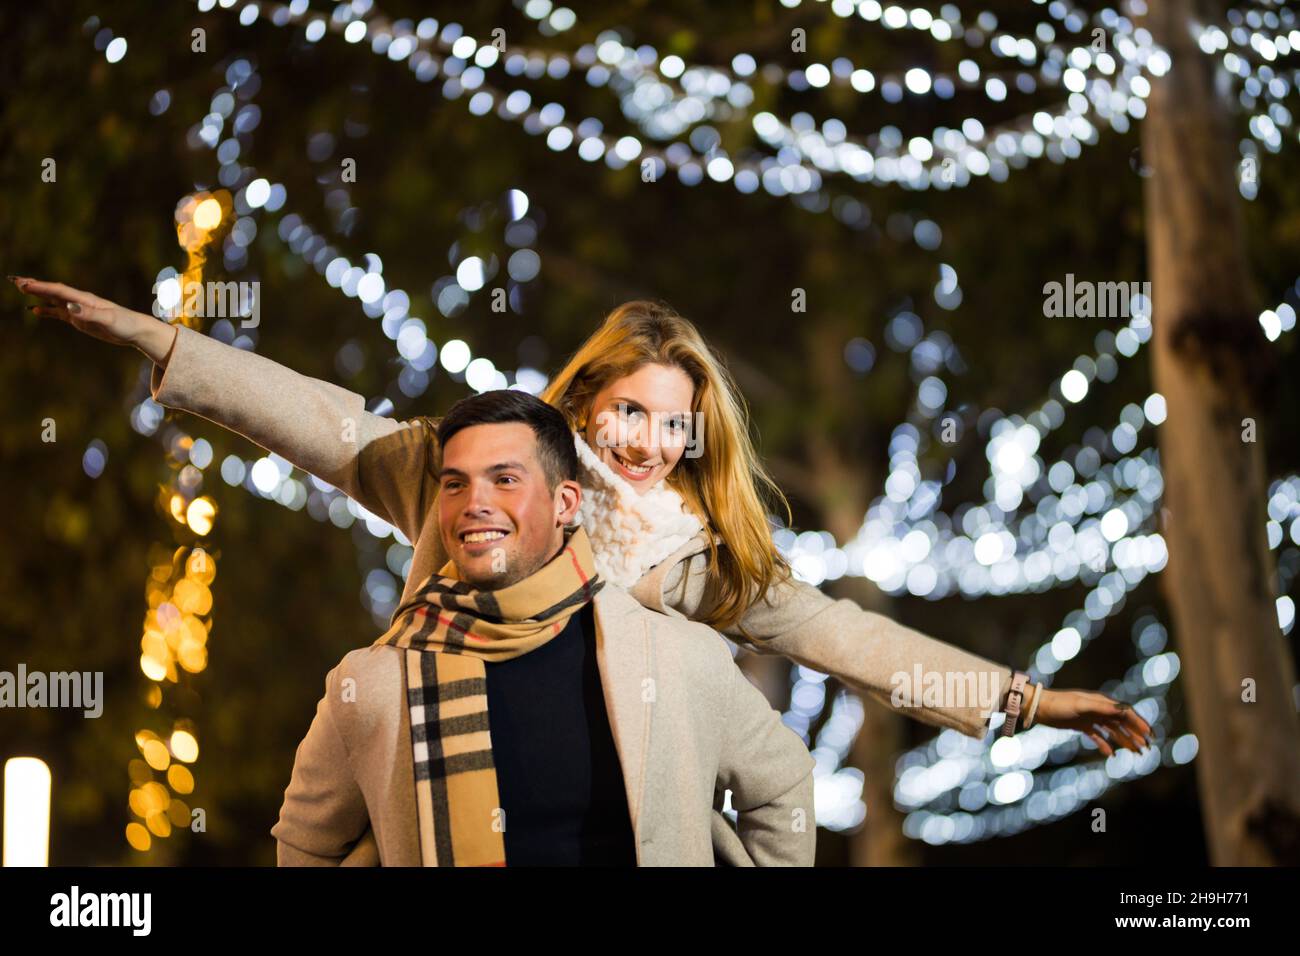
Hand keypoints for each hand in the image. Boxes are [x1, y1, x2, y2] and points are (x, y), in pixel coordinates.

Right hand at [10, 275, 150, 348]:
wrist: (136, 330)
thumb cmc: (125, 323)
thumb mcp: (108, 320)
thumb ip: (88, 314)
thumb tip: (69, 307)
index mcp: (85, 299)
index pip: (59, 290)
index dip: (41, 287)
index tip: (24, 284)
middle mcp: (79, 301)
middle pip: (53, 291)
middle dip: (34, 285)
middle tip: (14, 280)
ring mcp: (79, 309)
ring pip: (53, 300)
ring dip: (37, 295)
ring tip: (20, 289)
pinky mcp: (80, 319)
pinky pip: (59, 313)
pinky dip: (47, 311)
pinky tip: (35, 310)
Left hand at [1032, 688, 1153, 755]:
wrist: (1039, 707)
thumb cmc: (1060, 704)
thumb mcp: (1082, 705)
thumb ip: (1103, 708)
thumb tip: (1124, 710)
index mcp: (1102, 702)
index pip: (1126, 713)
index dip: (1139, 724)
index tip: (1150, 736)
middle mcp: (1099, 709)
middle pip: (1122, 723)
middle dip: (1135, 735)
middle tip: (1146, 749)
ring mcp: (1091, 718)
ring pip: (1113, 731)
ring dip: (1124, 741)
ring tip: (1135, 753)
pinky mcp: (1082, 725)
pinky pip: (1098, 736)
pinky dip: (1105, 744)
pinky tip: (1111, 754)